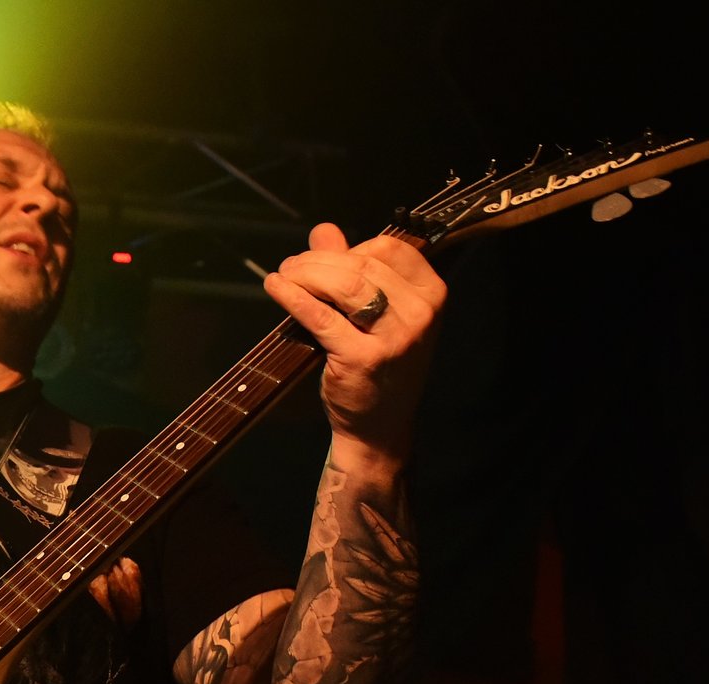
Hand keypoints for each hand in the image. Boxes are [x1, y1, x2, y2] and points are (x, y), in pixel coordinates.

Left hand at [263, 223, 445, 457]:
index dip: (350, 247)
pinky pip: (321, 316)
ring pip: (343, 285)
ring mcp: (395, 337)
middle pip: (362, 264)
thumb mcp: (378, 315)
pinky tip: (276, 288)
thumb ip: (353, 269)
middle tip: (292, 265)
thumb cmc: (381, 368)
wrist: (380, 428)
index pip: (389, 248)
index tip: (322, 257)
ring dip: (305, 274)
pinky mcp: (363, 358)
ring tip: (285, 276)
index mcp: (432, 294)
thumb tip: (324, 231)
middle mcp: (420, 313)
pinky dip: (293, 297)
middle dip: (318, 260)